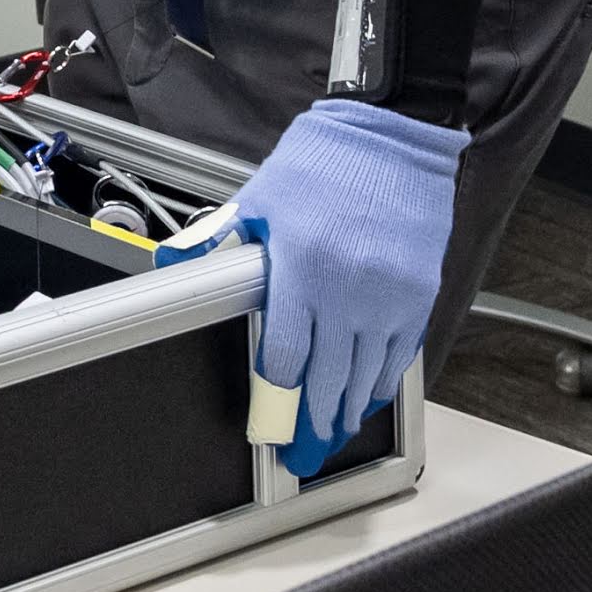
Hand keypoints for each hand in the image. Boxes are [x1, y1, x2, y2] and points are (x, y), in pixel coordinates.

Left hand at [233, 97, 466, 470]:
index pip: (285, 358)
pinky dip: (381, 383)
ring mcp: (390, 296)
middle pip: (328, 380)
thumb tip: (172, 269)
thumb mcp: (257, 198)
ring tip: (331, 435)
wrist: (391, 134)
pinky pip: (401, 355)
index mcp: (302, 268)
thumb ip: (217, 243)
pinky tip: (366, 398)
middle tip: (301, 456)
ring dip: (347, 413)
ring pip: (367, 377)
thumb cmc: (321, 163)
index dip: (275, 405)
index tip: (269, 430)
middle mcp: (349, 290)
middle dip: (312, 426)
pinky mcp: (419, 293)